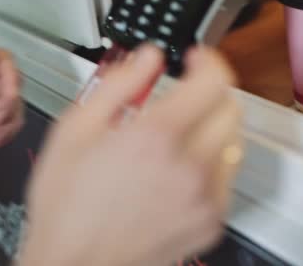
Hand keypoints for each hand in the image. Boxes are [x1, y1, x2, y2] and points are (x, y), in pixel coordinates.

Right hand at [20, 45, 241, 265]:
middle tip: (187, 96)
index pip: (214, 81)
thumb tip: (149, 58)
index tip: (198, 60)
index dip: (209, 61)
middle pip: (231, 108)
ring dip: (213, 127)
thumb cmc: (69, 204)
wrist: (76, 263)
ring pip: (234, 141)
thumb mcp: (76, 129)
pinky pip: (227, 176)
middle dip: (211, 93)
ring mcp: (205, 197)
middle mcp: (190, 167)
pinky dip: (212, 163)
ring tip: (179, 137)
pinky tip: (181, 170)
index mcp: (156, 137)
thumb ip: (120, 83)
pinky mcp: (212, 220)